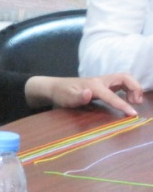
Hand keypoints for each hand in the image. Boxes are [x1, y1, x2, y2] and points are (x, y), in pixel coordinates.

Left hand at [25, 73, 142, 116]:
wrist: (55, 87)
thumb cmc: (61, 93)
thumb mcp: (66, 98)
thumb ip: (77, 97)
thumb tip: (89, 93)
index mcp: (94, 85)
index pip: (112, 95)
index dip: (123, 104)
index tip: (133, 114)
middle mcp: (100, 81)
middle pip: (125, 77)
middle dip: (135, 88)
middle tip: (136, 102)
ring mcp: (102, 82)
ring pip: (124, 79)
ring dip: (133, 87)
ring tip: (134, 101)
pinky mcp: (103, 85)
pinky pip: (121, 83)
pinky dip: (129, 88)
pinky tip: (127, 98)